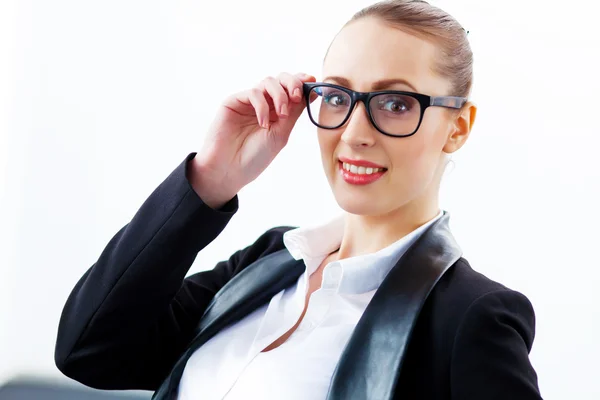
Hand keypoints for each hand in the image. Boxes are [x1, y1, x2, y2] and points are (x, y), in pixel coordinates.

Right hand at [189, 72, 315, 208]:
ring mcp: (249, 103)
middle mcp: (264, 104)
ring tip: (281, 115)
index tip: (312, 81)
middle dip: (293, 83)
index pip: (291, 89)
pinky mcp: (234, 102)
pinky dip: (262, 106)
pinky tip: (262, 123)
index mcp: (277, 112)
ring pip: (268, 82)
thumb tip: (311, 92)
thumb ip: (294, 113)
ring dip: (280, 95)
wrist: (229, 170)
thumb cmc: (254, 157)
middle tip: (296, 97)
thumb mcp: (281, 134)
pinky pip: (253, 93)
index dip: (302, 82)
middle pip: (281, 80)